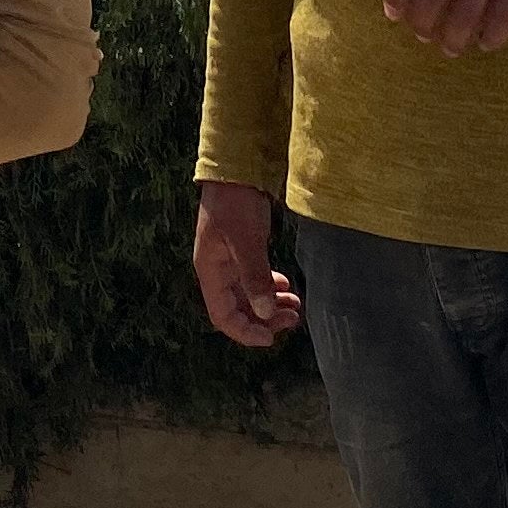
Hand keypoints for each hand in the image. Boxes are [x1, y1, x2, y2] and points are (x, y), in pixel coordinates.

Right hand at [191, 180, 303, 347]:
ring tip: (296, 305)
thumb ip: (254, 277)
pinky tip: (286, 284)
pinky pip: (255, 279)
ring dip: (270, 304)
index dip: (245, 332)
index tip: (271, 338)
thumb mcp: (246, 240)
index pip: (223, 316)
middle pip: (239, 309)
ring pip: (249, 295)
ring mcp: (230, 261)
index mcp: (211, 272)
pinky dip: (271, 287)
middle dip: (265, 319)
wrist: (236, 169)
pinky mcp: (243, 250)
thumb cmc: (235, 202)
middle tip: (293, 319)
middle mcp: (218, 271)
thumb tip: (264, 313)